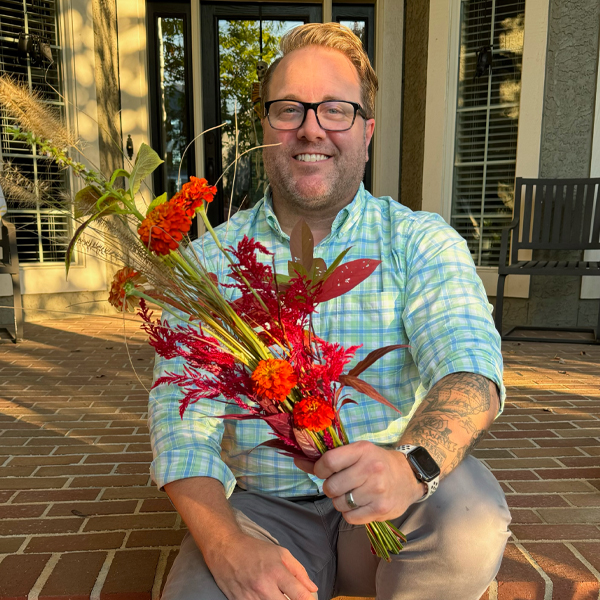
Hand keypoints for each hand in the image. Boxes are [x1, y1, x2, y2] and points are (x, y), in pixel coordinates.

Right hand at [203, 530, 317, 599]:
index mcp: (276, 572)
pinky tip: (267, 597)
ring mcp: (250, 598)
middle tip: (293, 598)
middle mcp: (264, 587)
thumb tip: (312, 589)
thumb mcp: (280, 553)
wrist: (225, 548)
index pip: (299, 595)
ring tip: (279, 595)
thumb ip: (298, 571)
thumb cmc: (254, 549)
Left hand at [295, 441, 425, 523]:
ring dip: (340, 501)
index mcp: (362, 450)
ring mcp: (376, 491)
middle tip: (341, 484)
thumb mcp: (355, 452)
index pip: (329, 461)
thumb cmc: (376, 462)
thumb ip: (327, 458)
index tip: (324, 470)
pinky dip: (350, 513)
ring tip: (353, 493)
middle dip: (330, 487)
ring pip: (339, 504)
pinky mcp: (380, 510)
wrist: (408, 476)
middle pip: (331, 486)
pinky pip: (349, 518)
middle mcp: (371, 469)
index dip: (319, 469)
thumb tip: (297, 460)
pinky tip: (360, 503)